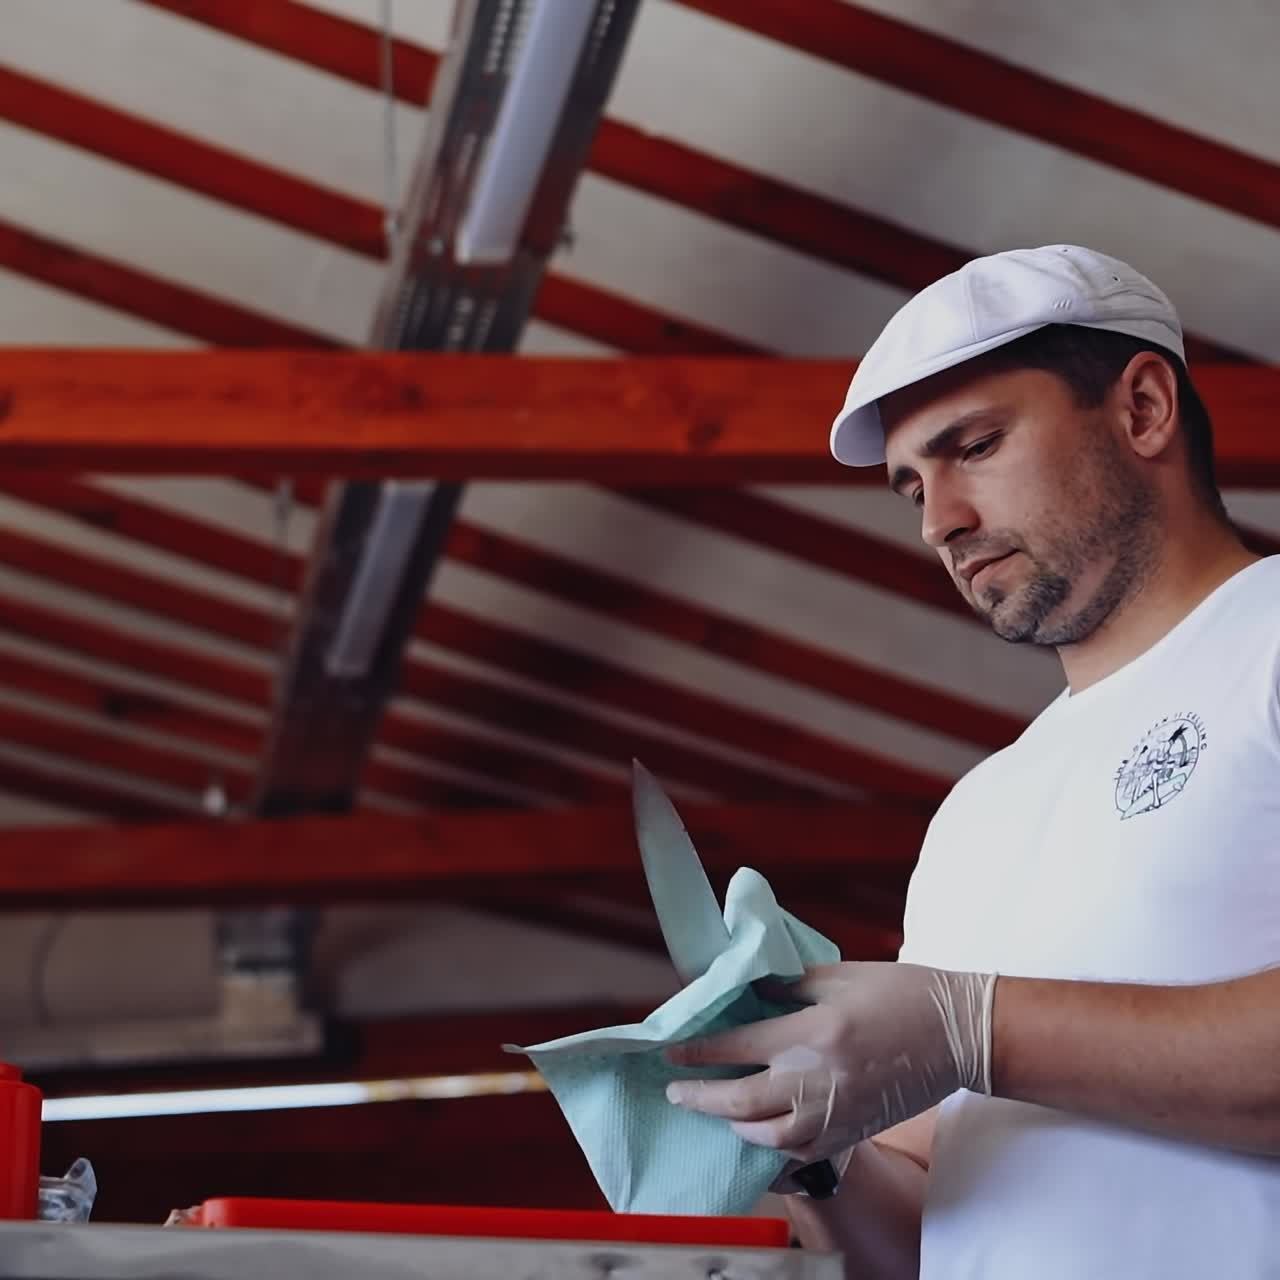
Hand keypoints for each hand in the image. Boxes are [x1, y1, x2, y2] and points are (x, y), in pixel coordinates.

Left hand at [665, 962, 995, 1162]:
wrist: (958, 1032)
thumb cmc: (899, 992)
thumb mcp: (837, 975)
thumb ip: (786, 986)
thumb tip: (745, 993)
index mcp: (812, 1031)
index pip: (738, 1046)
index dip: (698, 1051)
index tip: (670, 1053)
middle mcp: (818, 1078)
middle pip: (741, 1101)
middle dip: (701, 1098)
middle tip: (675, 1093)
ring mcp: (837, 1112)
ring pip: (768, 1137)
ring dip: (733, 1127)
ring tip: (717, 1113)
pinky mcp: (854, 1131)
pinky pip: (802, 1153)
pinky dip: (774, 1150)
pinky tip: (759, 1138)